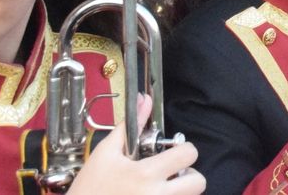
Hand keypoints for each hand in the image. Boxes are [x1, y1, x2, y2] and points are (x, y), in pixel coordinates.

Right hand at [68, 96, 202, 194]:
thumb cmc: (88, 189)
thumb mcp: (105, 154)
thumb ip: (129, 126)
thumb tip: (143, 101)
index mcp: (145, 174)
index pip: (188, 154)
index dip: (183, 150)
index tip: (172, 154)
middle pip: (198, 182)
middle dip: (189, 175)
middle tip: (172, 174)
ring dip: (181, 191)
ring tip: (161, 188)